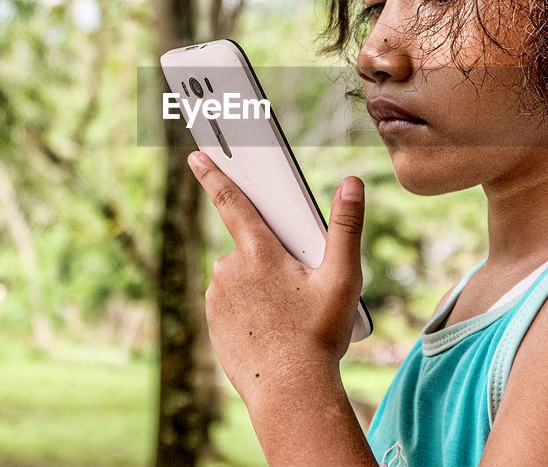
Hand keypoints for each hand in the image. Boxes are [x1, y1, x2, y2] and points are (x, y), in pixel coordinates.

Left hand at [187, 150, 365, 405]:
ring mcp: (216, 296)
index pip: (231, 201)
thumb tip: (352, 183)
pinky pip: (230, 303)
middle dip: (271, 258)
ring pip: (240, 277)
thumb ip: (346, 226)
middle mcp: (228, 268)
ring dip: (259, 285)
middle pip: (249, 247)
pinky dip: (247, 308)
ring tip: (287, 315)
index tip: (196, 156)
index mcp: (258, 251)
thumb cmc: (318, 335)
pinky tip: (269, 327)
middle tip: (298, 290)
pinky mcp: (212, 322)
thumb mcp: (343, 278)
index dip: (213, 175)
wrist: (289, 392)